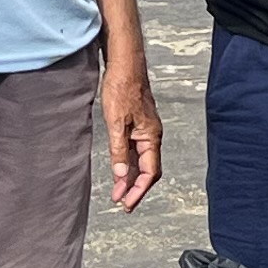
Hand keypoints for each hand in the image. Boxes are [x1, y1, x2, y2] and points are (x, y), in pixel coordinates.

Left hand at [101, 54, 164, 212]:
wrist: (125, 63)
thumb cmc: (122, 87)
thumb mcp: (116, 122)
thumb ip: (118, 150)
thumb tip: (120, 175)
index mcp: (151, 136)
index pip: (149, 172)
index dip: (138, 190)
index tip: (127, 204)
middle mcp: (151, 135)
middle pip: (147, 169)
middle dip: (134, 187)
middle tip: (121, 202)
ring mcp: (145, 129)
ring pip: (140, 160)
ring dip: (129, 176)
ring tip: (117, 191)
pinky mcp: (137, 123)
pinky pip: (135, 149)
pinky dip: (127, 162)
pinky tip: (118, 168)